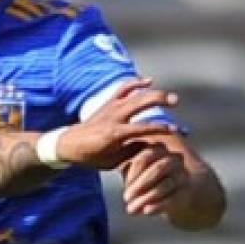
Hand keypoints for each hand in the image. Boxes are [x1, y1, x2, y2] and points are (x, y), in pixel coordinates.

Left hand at [56, 78, 177, 169]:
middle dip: (159, 100)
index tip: (175, 130)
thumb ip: (132, 152)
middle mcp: (113, 117)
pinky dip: (135, 83)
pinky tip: (148, 81)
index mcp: (114, 134)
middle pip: (140, 103)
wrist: (69, 144)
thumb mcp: (112, 162)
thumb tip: (152, 142)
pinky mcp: (107, 103)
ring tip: (169, 97)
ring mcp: (110, 107)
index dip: (160, 128)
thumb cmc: (92, 157)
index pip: (143, 128)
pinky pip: (122, 89)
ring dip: (153, 92)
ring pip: (134, 94)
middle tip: (175, 102)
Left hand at [121, 142, 187, 215]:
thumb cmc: (150, 177)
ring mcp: (182, 174)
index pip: (144, 158)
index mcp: (158, 149)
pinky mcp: (187, 190)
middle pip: (157, 169)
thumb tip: (110, 172)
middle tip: (126, 198)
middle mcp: (173, 159)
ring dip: (146, 198)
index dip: (132, 174)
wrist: (180, 189)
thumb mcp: (137, 170)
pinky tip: (147, 212)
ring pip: (165, 185)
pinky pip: (173, 198)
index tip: (124, 188)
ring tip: (132, 210)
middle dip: (140, 185)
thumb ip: (127, 170)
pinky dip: (159, 206)